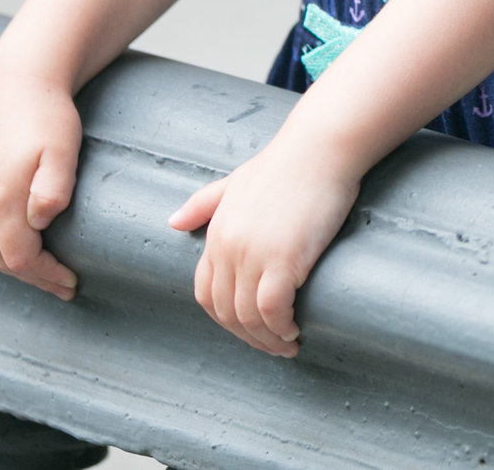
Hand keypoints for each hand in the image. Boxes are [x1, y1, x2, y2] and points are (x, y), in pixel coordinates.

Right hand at [0, 77, 82, 300]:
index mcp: (0, 195)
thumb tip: (39, 223)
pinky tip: (6, 247)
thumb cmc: (50, 118)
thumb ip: (54, 187)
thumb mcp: (64, 149)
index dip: (46, 275)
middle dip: (33, 276)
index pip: (19, 258)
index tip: (72, 282)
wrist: (21, 83)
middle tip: (63, 285)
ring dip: (9, 264)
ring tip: (40, 270)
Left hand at [167, 129, 362, 356]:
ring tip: (288, 345)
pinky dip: (281, 328)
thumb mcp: (235, 182)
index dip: (225, 318)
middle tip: (273, 345)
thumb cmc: (286, 164)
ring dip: (267, 340)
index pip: (206, 293)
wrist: (322, 147)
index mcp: (216, 234)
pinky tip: (295, 330)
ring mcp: (253, 254)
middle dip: (248, 337)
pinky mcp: (283, 259)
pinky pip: (272, 310)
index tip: (249, 327)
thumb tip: (172, 222)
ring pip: (248, 317)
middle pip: (226, 312)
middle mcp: (228, 248)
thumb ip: (203, 204)